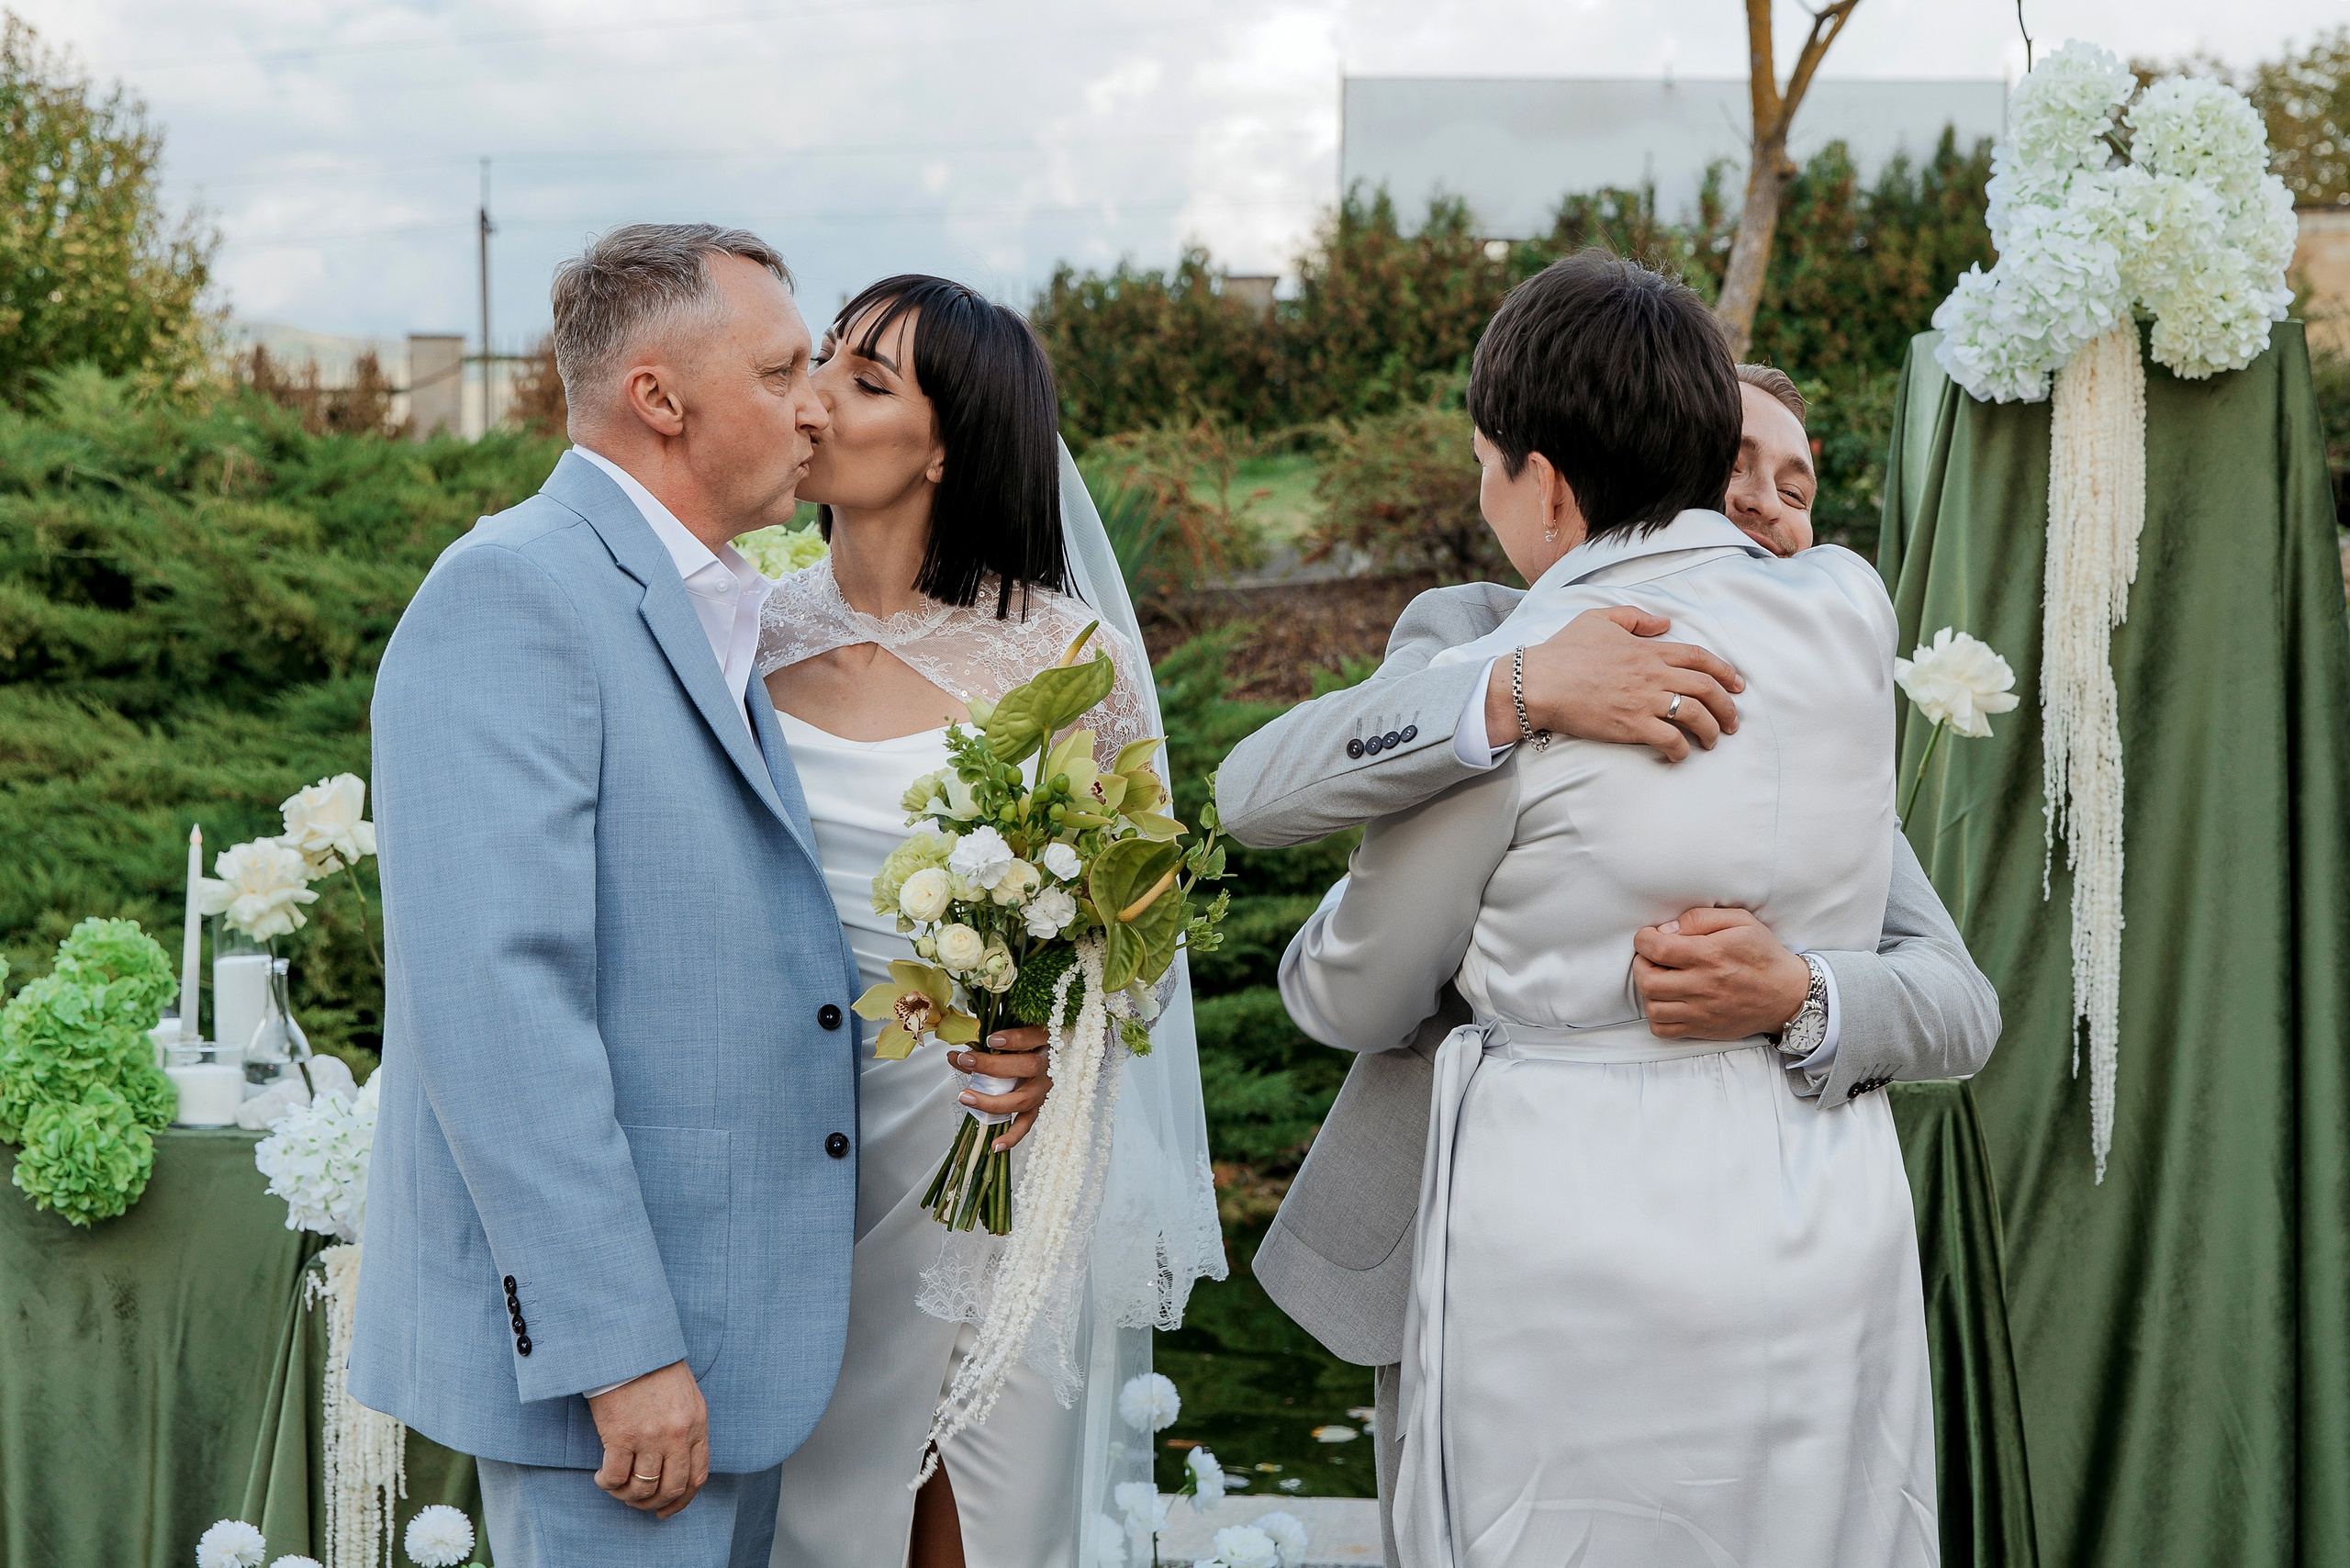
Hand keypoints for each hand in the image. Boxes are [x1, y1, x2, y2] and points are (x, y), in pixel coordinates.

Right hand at [590, 1359, 709, 1517]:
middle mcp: (678, 1435)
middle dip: (653, 1503)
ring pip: (643, 1488)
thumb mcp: (685, 1396)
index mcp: (697, 1424)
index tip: (665, 1509)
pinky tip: (602, 1477)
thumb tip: (675, 1462)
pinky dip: (608, 1484)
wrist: (629, 1345)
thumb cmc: (654, 1367)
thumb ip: (686, 1428)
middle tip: (636, 1501)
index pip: (697, 1476)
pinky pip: (616, 1478)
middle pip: (672, 1488)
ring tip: (616, 1486)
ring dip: (627, 1496)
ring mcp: (651, 1437)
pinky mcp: (622, 1436)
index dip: (681, 1500)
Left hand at [949, 1025, 1053, 1150]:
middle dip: (992, 1066)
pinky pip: (1027, 1124)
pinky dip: (1012, 1136)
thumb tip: (954, 1057)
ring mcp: (1045, 1089)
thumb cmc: (1028, 1046)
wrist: (1057, 1059)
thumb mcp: (1011, 1040)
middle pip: (1027, 1067)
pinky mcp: (1039, 1106)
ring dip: (992, 1100)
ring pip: (1024, 1098)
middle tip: (966, 1061)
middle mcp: (1049, 1065)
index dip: (1014, 1040)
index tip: (990, 1040)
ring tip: (965, 1097)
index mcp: (1045, 1041)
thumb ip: (984, 1048)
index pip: (1033, 1038)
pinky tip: (995, 1145)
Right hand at [1483, 606, 1743, 762]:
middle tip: (1733, 722)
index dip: (1725, 671)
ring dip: (1711, 731)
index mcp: (1648, 649)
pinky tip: (1679, 755)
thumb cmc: (1564, 651)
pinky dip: (1681, 750)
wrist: (1539, 682)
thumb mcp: (1598, 619)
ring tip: (1713, 741)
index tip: (1737, 686)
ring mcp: (1644, 701)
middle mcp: (1653, 674)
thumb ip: (1634, 617)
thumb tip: (1663, 623)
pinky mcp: (1631, 726)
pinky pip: (1669, 740)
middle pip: (1707, 688)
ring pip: (1695, 716)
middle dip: (1728, 707)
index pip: (1700, 657)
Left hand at [1632, 906, 1812, 1040]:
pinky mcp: (1702, 1028)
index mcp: (1710, 955)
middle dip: (1641, 964)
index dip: (1643, 939)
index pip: (1657, 948)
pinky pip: (1663, 1030)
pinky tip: (1667, 1001)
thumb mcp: (1740, 921)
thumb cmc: (1763, 955)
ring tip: (1661, 979)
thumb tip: (1668, 928)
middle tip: (1652, 957)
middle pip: (1647, 980)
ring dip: (1648, 990)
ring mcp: (1701, 1011)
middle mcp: (1702, 985)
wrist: (1788, 995)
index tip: (1650, 936)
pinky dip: (1656, 1017)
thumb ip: (1701, 918)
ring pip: (1652, 1006)